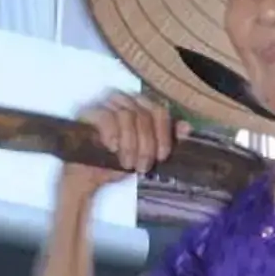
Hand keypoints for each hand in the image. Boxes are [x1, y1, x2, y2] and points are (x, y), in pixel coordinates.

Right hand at [59, 92, 178, 202]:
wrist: (89, 176)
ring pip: (128, 116)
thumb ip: (167, 140)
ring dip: (131, 145)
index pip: (160, 110)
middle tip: (142, 166)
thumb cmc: (118, 161)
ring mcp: (105, 104)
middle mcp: (125, 100)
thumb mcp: (147, 153)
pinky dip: (113, 134)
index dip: (164, 135)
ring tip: (127, 164)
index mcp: (141, 106)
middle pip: (145, 114)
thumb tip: (186, 127)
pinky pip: (106, 117)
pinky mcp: (88, 112)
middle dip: (147, 144)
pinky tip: (112, 149)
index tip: (162, 157)